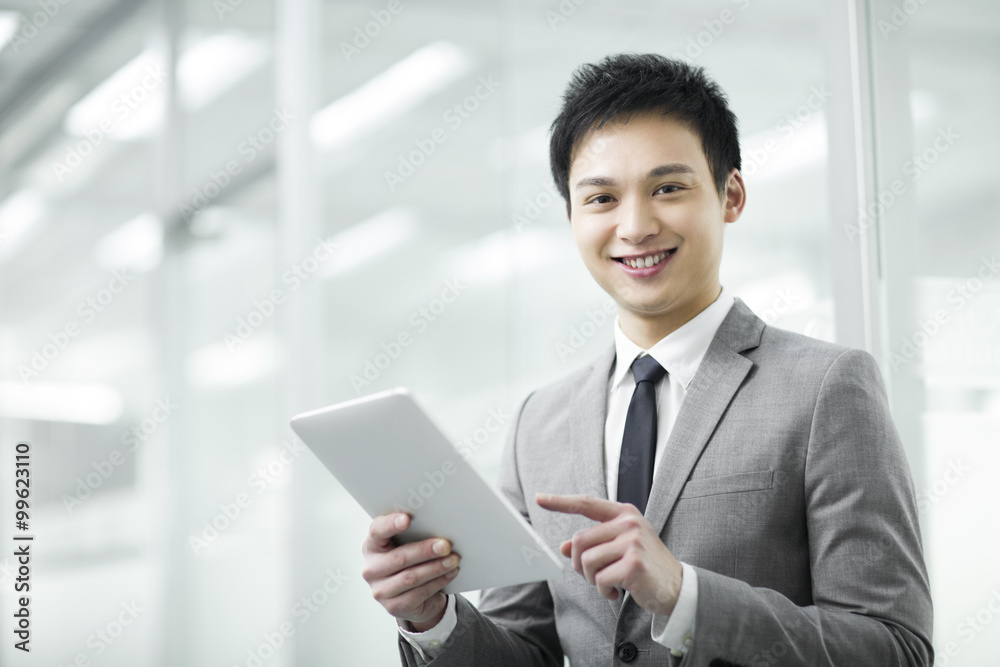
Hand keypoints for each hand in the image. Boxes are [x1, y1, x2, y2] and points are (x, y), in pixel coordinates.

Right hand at [361, 512, 460, 630]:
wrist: (412, 595)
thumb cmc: (410, 559)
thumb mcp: (407, 544)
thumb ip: (415, 533)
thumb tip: (438, 524)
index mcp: (371, 545)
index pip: (377, 531)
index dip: (391, 524)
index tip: (407, 519)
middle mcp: (371, 569)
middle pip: (399, 557)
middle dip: (425, 550)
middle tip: (445, 545)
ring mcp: (380, 590)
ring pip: (411, 577)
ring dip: (436, 567)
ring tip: (454, 560)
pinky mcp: (393, 606)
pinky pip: (419, 593)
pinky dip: (438, 582)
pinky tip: (450, 573)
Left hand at [536, 493, 682, 615]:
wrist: (677, 587)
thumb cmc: (644, 566)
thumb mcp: (619, 549)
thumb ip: (593, 544)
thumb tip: (564, 547)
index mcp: (624, 514)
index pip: (587, 503)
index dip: (561, 501)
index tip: (540, 498)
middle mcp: (629, 522)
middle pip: (579, 540)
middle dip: (579, 564)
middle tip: (592, 576)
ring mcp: (633, 541)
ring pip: (587, 561)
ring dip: (591, 579)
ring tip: (607, 584)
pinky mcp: (634, 564)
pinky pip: (600, 578)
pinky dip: (603, 591)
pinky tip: (616, 592)